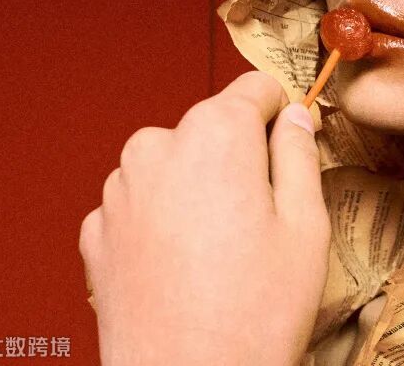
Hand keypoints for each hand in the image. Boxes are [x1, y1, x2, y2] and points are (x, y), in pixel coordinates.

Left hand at [79, 71, 329, 365]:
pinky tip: (185, 267)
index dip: (284, 115)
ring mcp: (118, 190)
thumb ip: (300, 154)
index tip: (293, 148)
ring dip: (199, 188)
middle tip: (262, 220)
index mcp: (215, 134)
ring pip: (176, 164)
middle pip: (213, 128)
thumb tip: (295, 116)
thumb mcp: (307, 225)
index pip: (256, 89)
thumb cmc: (253, 314)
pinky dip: (164, 222)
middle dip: (240, 158)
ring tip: (222, 251)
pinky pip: (142, 203)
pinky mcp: (96, 231)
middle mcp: (156, 147)